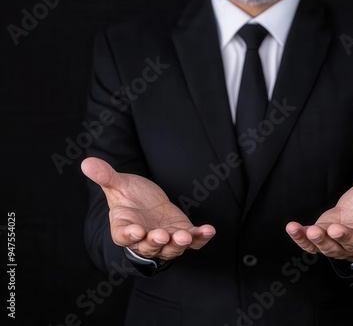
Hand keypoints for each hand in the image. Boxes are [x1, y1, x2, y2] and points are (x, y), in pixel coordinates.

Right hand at [81, 157, 215, 260]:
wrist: (147, 203)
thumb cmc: (129, 197)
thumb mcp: (118, 184)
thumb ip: (105, 176)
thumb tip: (86, 162)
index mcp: (124, 228)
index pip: (123, 236)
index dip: (129, 235)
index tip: (136, 231)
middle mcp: (144, 239)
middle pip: (149, 246)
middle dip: (157, 241)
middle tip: (162, 234)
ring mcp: (165, 239)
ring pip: (171, 248)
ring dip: (179, 243)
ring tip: (185, 236)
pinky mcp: (181, 235)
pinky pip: (193, 241)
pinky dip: (201, 238)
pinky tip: (209, 230)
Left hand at [286, 157, 352, 261]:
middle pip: (349, 241)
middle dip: (341, 236)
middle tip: (334, 229)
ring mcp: (339, 243)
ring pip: (329, 246)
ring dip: (319, 240)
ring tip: (309, 231)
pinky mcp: (323, 241)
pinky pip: (311, 245)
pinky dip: (301, 239)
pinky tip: (292, 228)